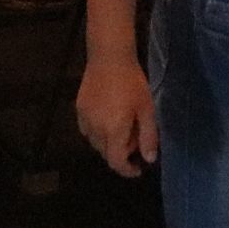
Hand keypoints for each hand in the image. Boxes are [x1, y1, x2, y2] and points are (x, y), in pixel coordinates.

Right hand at [76, 58, 159, 175]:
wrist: (109, 57)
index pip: (116, 162)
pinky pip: (88, 130)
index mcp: (113, 131)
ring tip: (123, 125)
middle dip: (122, 152)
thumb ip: (148, 136)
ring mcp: (84, 119)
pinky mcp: (78, 109)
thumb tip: (149, 159)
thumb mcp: (147, 109)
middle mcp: (95, 130)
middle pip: (106, 153)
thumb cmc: (132, 82)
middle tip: (136, 136)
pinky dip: (99, 132)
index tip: (138, 169)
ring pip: (96, 142)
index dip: (127, 170)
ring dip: (109, 142)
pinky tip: (109, 117)